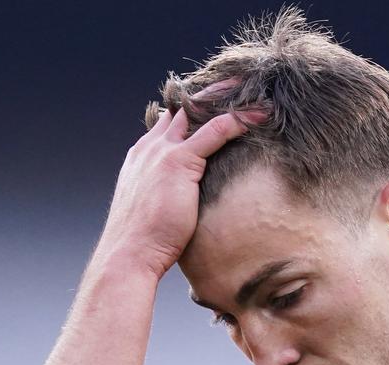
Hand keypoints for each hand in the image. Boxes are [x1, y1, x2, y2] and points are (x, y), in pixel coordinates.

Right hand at [97, 106, 252, 277]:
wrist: (129, 254)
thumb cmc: (144, 244)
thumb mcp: (155, 213)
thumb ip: (168, 200)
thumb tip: (185, 211)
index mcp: (142, 158)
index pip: (169, 124)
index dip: (192, 113)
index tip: (213, 106)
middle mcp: (150, 149)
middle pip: (182, 110)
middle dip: (209, 96)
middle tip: (236, 85)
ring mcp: (163, 153)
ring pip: (199, 113)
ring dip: (227, 100)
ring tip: (254, 91)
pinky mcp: (179, 162)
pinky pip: (214, 132)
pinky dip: (238, 121)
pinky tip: (259, 115)